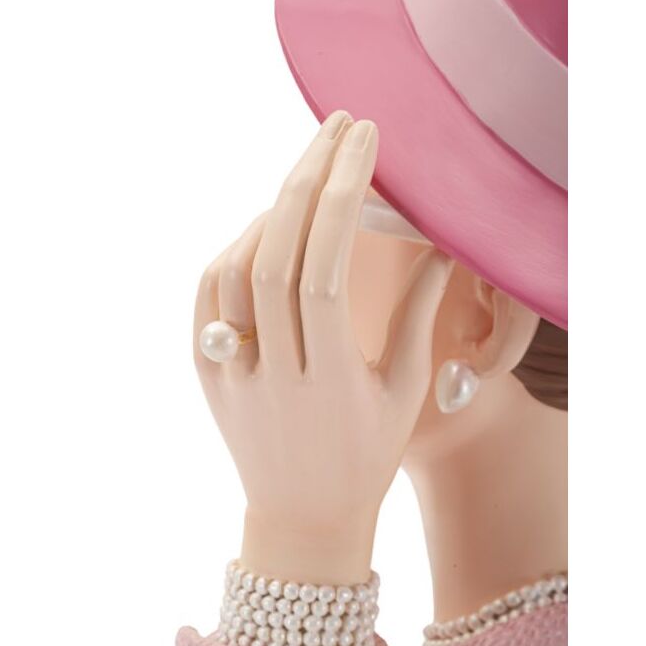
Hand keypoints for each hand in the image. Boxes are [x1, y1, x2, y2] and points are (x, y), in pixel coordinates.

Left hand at [193, 111, 453, 584]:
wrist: (301, 520)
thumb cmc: (366, 456)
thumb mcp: (403, 391)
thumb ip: (419, 316)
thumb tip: (441, 245)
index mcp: (330, 380)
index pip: (326, 268)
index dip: (343, 198)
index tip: (365, 140)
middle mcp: (273, 373)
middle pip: (277, 255)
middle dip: (308, 177)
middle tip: (336, 124)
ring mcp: (230, 372)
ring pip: (236, 269)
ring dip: (272, 210)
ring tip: (310, 173)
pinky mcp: (205, 371)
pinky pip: (209, 295)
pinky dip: (235, 248)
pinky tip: (268, 225)